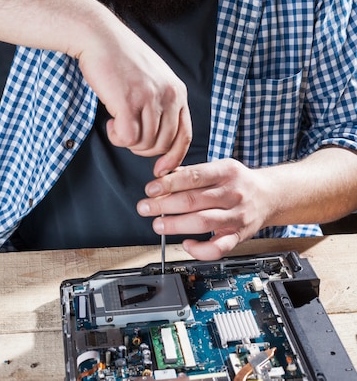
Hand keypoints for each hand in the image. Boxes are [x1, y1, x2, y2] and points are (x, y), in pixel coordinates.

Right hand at [77, 7, 191, 174]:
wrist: (99, 37)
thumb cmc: (121, 59)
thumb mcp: (153, 79)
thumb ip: (162, 103)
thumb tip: (159, 139)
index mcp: (178, 92)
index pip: (184, 136)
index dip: (173, 157)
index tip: (160, 169)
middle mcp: (169, 95)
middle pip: (163, 145)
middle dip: (143, 149)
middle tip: (126, 133)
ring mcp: (150, 98)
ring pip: (144, 144)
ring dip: (127, 141)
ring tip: (116, 123)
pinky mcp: (129, 101)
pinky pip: (128, 138)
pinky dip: (117, 137)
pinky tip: (110, 122)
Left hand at [136, 159, 268, 259]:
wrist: (270, 195)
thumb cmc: (238, 181)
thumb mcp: (218, 166)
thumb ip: (190, 170)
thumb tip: (160, 173)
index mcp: (225, 171)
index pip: (194, 176)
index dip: (169, 183)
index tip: (151, 188)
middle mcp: (232, 193)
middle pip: (194, 200)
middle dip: (164, 205)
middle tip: (145, 207)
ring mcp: (236, 216)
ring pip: (203, 222)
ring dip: (176, 225)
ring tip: (158, 225)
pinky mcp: (239, 236)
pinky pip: (218, 248)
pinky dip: (199, 250)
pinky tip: (186, 244)